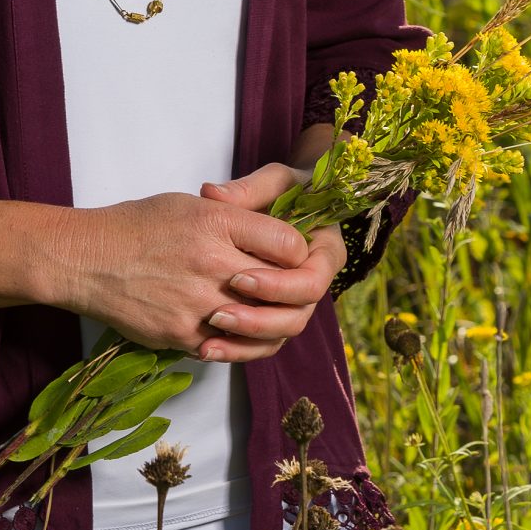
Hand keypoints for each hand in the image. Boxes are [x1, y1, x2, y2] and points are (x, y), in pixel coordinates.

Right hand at [42, 181, 335, 362]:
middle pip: (284, 289)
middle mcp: (213, 263)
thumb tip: (279, 237)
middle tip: (289, 289)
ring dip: (270, 323)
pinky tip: (230, 328)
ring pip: (264, 327)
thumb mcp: (191, 205)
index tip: (291, 256)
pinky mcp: (184, 336)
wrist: (86, 260)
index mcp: (218, 222)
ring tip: (265, 313)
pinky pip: (229, 347)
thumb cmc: (138, 226)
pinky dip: (236, 341)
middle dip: (292, 291)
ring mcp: (200, 305)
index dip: (298, 253)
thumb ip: (237, 217)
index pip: (290, 245)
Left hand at [194, 161, 345, 360]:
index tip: (238, 277)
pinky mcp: (274, 314)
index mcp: (325, 252)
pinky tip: (205, 349)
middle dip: (258, 320)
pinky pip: (262, 342)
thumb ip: (249, 189)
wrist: (294, 202)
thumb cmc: (291, 188)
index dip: (278, 285)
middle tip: (218, 315)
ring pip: (278, 336)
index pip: (311, 282)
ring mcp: (294, 303)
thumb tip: (211, 194)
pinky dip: (236, 349)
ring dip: (244, 342)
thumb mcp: (276, 180)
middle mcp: (313, 283)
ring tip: (207, 342)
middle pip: (296, 317)